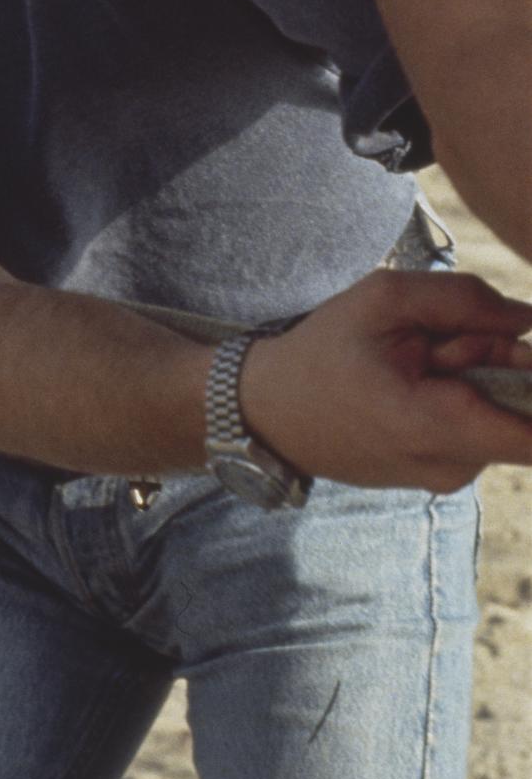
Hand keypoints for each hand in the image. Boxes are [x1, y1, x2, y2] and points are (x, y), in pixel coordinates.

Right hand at [241, 267, 531, 492]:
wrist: (272, 412)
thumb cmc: (324, 351)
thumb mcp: (382, 300)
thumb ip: (464, 300)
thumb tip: (526, 318)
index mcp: (434, 426)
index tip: (511, 353)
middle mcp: (453, 467)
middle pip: (524, 410)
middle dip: (499, 365)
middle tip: (439, 345)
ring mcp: (451, 478)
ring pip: (504, 417)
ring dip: (479, 380)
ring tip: (415, 365)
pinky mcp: (446, 476)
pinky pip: (482, 429)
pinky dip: (463, 399)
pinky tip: (413, 387)